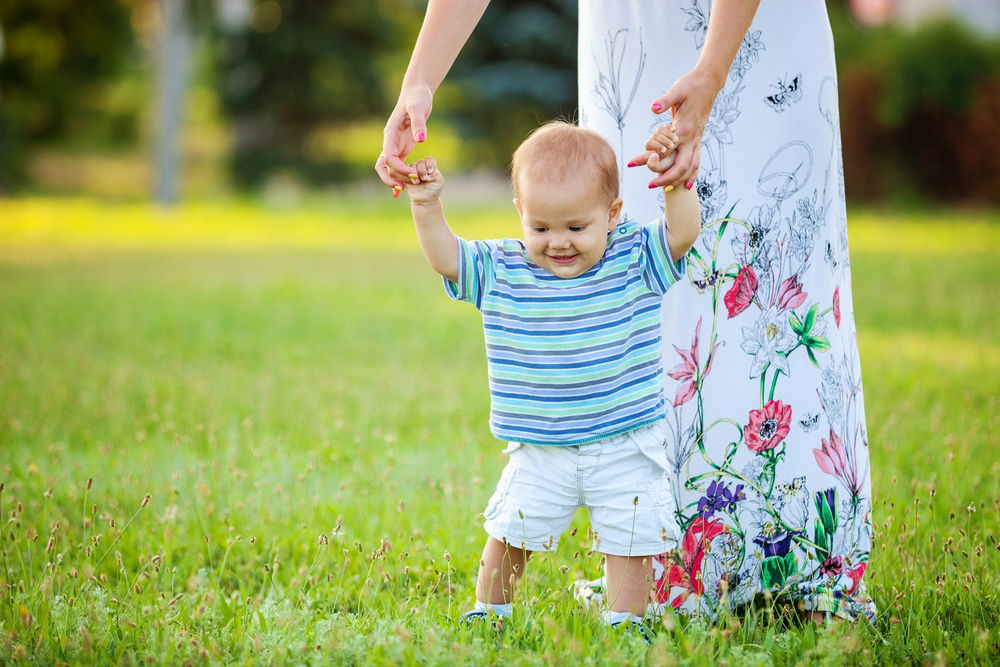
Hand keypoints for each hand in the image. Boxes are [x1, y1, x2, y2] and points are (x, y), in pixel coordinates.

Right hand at [376, 85, 433, 193]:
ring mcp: (395, 145)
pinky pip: (398, 166)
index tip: (413, 175)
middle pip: (383, 166)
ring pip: (388, 168)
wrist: (416, 93)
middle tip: (407, 188)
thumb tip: (421, 140)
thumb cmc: (417, 98)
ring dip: (395, 180)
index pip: (388, 157)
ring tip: (405, 192)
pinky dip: (399, 177)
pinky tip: (403, 190)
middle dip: (392, 178)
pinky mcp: (402, 147)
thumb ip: (419, 124)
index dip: (399, 169)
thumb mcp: (419, 108)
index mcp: (390, 134)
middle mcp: (389, 142)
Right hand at [403, 157, 443, 203]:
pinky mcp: (405, 176)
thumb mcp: (438, 181)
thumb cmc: (433, 190)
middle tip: (424, 179)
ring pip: (411, 166)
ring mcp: (413, 170)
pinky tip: (412, 182)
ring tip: (417, 182)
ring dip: (415, 173)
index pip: (429, 159)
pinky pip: (403, 171)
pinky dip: (407, 176)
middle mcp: (421, 166)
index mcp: (430, 166)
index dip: (429, 164)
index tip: (430, 172)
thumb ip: (434, 173)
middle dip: (422, 170)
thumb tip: (427, 171)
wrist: (425, 199)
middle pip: (420, 162)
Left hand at [626, 68, 721, 188]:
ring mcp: (697, 139)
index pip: (664, 149)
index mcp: (683, 128)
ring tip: (665, 190)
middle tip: (650, 185)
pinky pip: (697, 161)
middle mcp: (691, 137)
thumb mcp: (676, 91)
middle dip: (665, 178)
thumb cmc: (690, 85)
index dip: (648, 158)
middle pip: (680, 166)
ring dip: (678, 180)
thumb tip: (653, 108)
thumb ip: (664, 101)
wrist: (709, 82)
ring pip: (691, 167)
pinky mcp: (698, 139)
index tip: (632, 164)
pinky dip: (692, 175)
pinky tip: (686, 185)